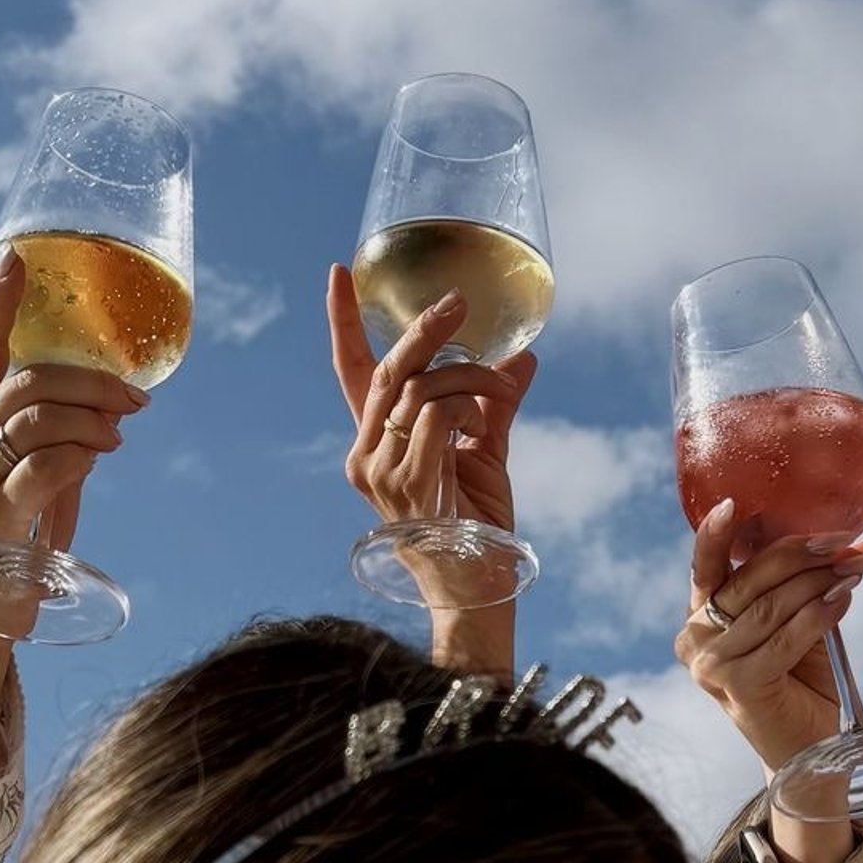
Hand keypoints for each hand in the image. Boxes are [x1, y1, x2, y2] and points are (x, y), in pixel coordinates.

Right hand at [0, 247, 148, 557]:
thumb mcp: (9, 469)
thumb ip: (44, 433)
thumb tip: (106, 408)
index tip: (14, 256)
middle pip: (29, 380)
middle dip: (89, 380)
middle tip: (133, 395)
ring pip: (40, 416)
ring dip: (93, 417)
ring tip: (119, 432)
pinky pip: (48, 464)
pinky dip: (83, 455)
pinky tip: (99, 458)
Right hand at [328, 265, 534, 538]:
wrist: (476, 589)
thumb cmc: (477, 530)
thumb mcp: (485, 454)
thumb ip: (495, 405)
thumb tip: (522, 357)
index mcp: (378, 443)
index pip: (352, 372)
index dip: (344, 322)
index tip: (340, 274)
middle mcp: (367, 455)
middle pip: (390, 370)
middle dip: (425, 329)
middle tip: (459, 303)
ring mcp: (381, 473)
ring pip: (419, 389)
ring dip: (468, 377)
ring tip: (499, 388)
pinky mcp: (407, 484)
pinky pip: (435, 417)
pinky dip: (467, 408)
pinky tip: (481, 425)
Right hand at [675, 502, 862, 774]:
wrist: (809, 752)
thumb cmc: (800, 683)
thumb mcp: (789, 624)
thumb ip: (790, 588)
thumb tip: (833, 540)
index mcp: (700, 619)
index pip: (705, 568)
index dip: (716, 535)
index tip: (734, 503)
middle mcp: (694, 640)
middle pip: (750, 579)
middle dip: (804, 553)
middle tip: (848, 540)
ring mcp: (711, 666)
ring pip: (772, 605)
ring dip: (822, 581)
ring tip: (859, 567)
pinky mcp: (737, 686)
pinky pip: (786, 636)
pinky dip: (820, 613)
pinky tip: (844, 600)